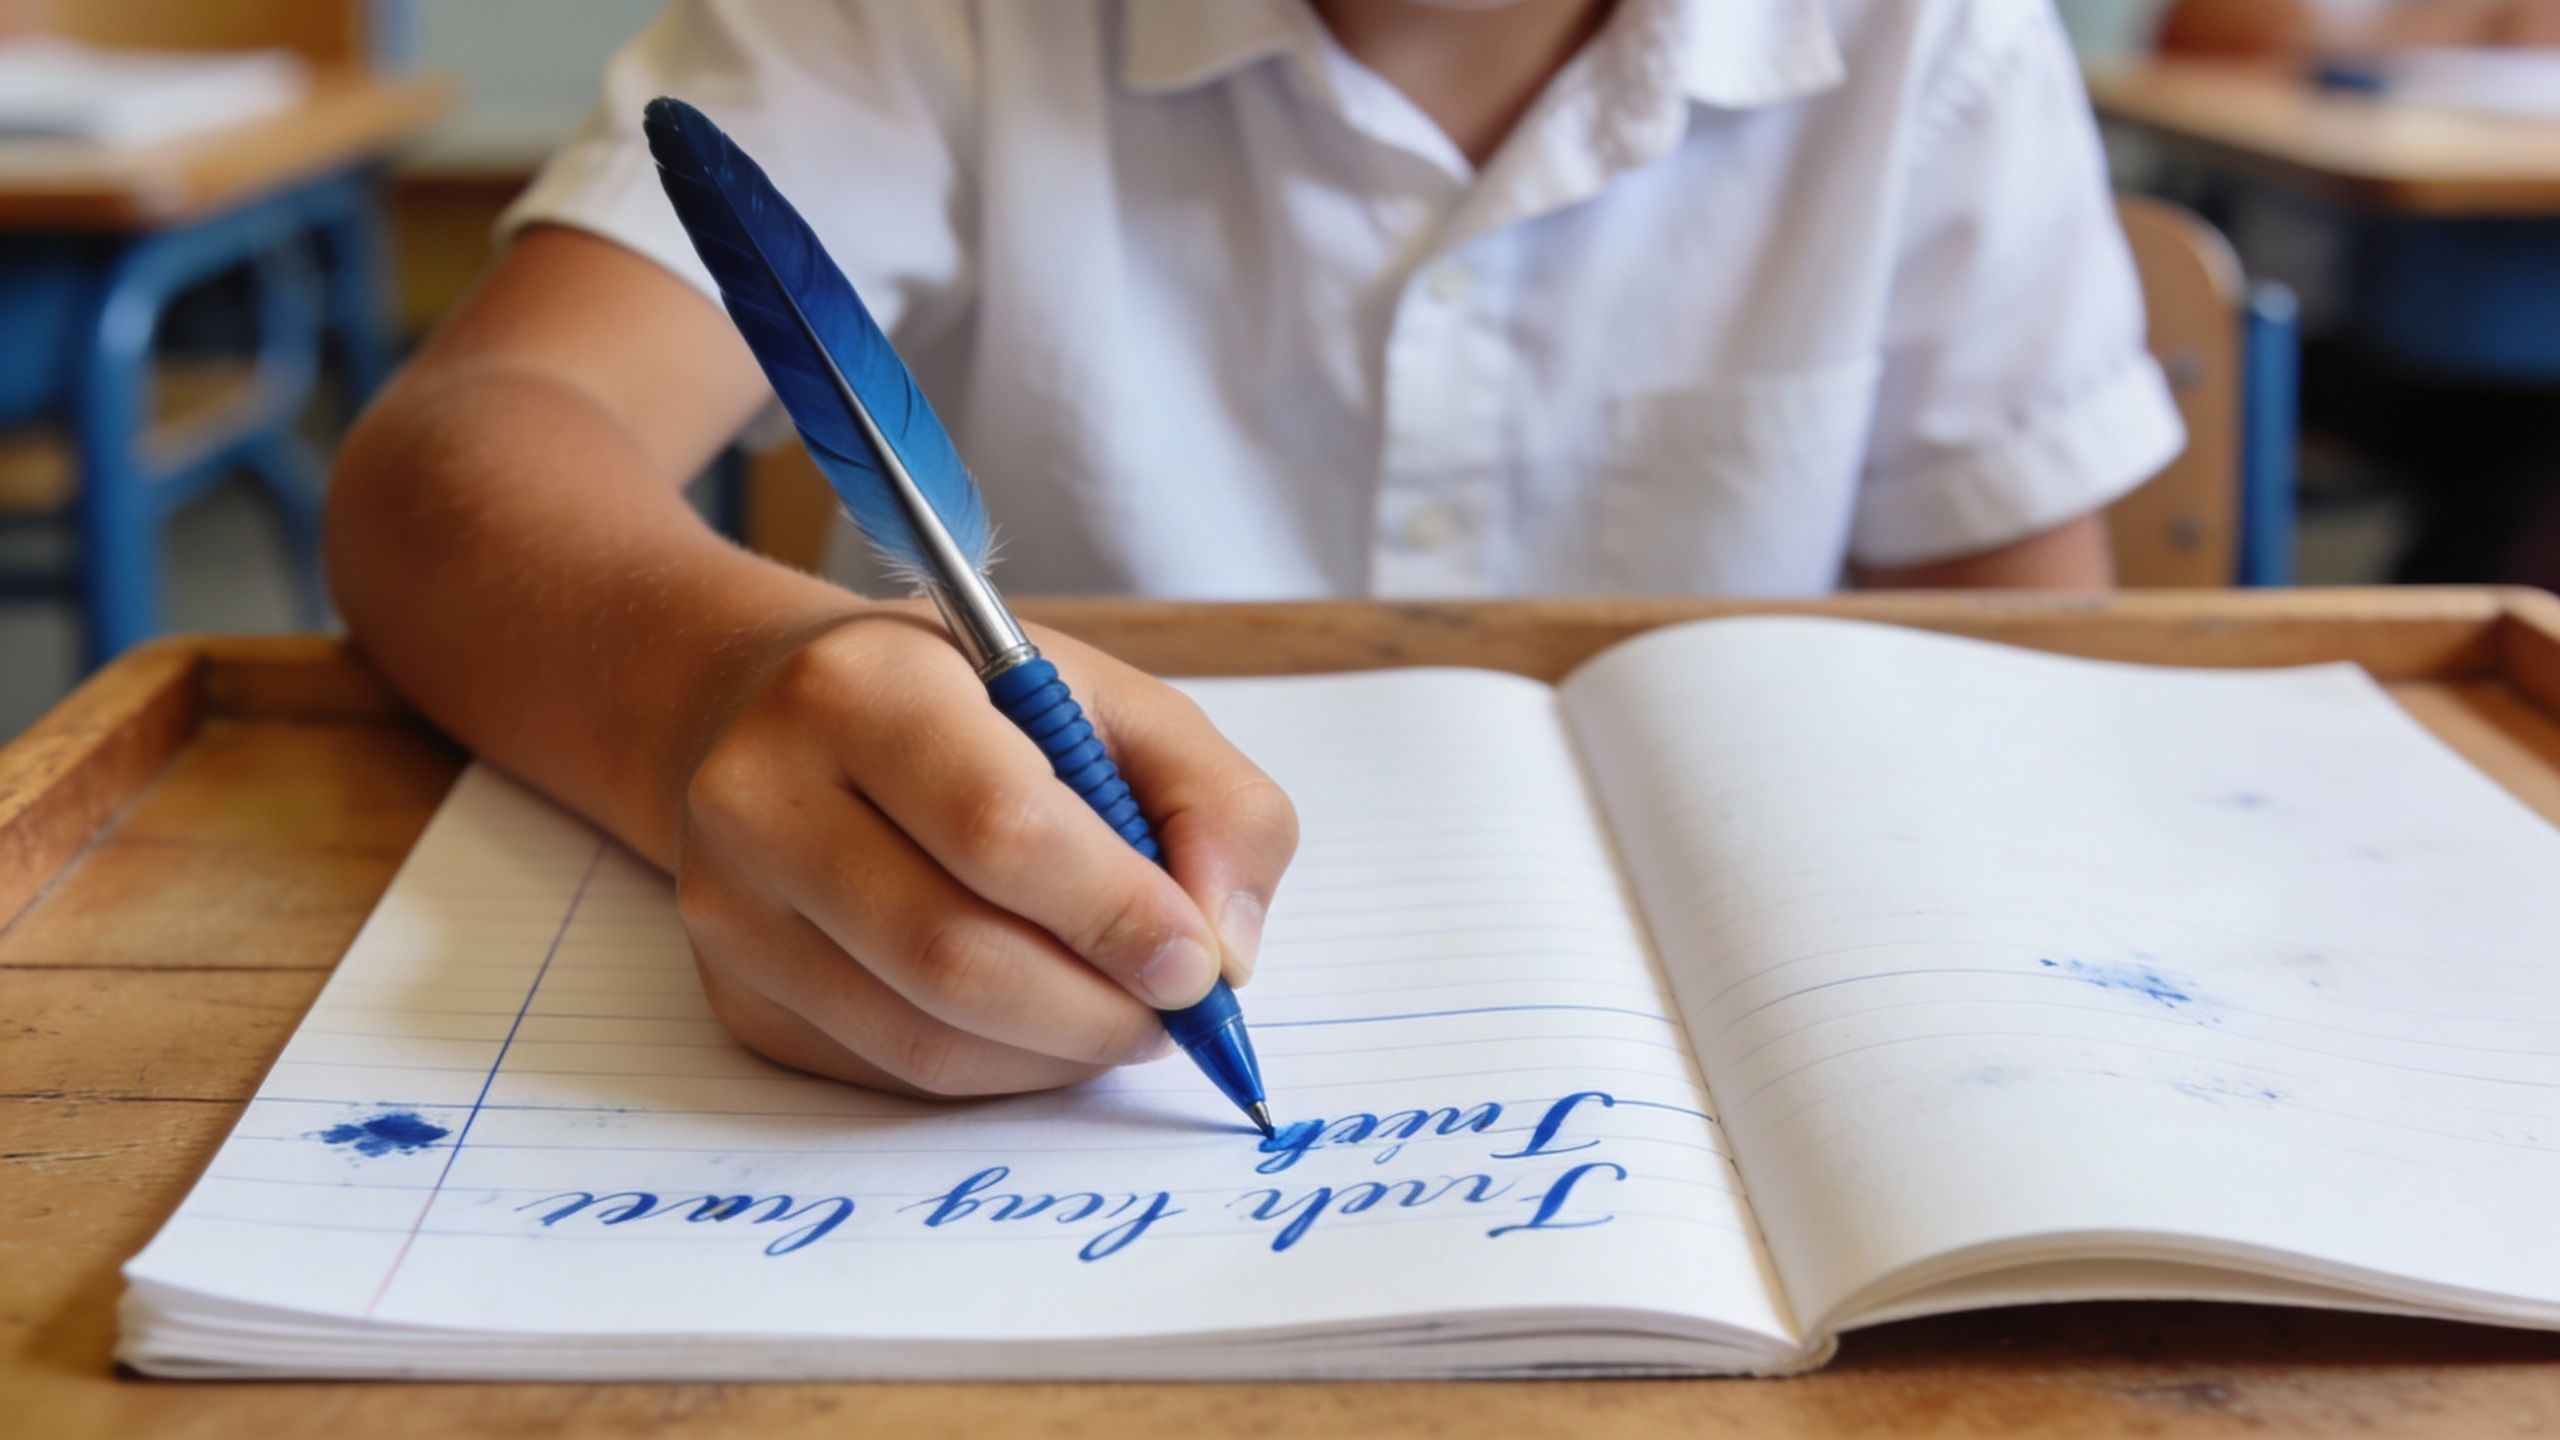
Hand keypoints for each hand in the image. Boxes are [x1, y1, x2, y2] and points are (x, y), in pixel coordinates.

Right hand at [673, 603, 1298, 1096]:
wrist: (770, 715)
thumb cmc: (962, 704)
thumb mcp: (1104, 696)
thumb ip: (1211, 799)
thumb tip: (1224, 952)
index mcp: (862, 687)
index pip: (999, 830)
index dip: (1116, 914)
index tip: (1199, 962)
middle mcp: (764, 797)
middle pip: (955, 957)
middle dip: (1099, 1008)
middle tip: (1175, 1012)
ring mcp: (732, 908)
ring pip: (924, 1040)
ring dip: (1057, 1054)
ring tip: (1120, 1014)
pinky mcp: (737, 995)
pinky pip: (891, 1075)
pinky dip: (999, 1072)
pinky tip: (1038, 1024)